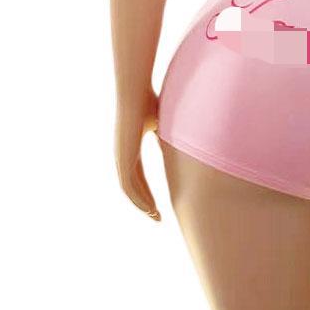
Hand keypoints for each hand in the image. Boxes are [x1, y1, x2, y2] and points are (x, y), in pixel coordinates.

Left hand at [115, 90, 161, 220]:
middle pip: (132, 187)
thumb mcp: (164, 124)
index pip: (137, 176)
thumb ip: (170, 136)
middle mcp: (122, 156)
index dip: (147, 191)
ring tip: (155, 216)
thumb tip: (189, 139)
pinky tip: (150, 208)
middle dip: (145, 203)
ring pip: (129, 190)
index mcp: (130, 148)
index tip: (157, 203)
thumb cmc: (149, 101)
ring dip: (142, 205)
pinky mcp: (122, 158)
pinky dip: (138, 199)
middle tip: (157, 216)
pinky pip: (129, 185)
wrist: (133, 93)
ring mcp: (120, 158)